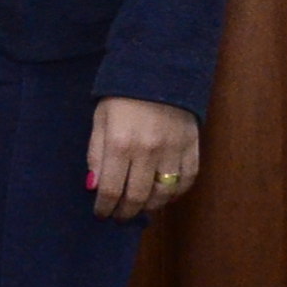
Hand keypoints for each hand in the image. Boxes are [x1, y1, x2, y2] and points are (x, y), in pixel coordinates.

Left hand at [88, 97, 199, 218]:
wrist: (160, 71)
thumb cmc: (122, 96)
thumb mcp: (100, 120)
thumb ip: (96, 154)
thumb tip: (94, 186)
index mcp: (120, 144)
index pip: (111, 189)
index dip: (105, 207)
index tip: (101, 213)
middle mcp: (148, 151)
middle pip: (137, 197)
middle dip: (125, 212)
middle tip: (119, 216)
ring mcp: (173, 150)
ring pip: (164, 194)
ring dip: (150, 207)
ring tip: (140, 208)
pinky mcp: (192, 147)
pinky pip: (187, 180)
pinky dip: (176, 194)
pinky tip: (165, 196)